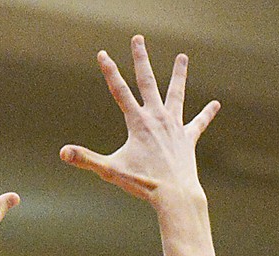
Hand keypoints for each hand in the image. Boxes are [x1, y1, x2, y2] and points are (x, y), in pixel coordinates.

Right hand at [59, 36, 219, 207]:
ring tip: (182, 57)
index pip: (119, 91)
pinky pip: (199, 123)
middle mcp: (157, 117)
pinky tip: (216, 104)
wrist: (175, 194)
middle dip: (141, 58)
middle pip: (148, 81)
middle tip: (138, 39)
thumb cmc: (143, 183)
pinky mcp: (188, 138)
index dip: (109, 71)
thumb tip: (62, 153)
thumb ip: (86, 159)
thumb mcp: (110, 170)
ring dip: (179, 75)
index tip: (103, 54)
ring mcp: (175, 126)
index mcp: (138, 122)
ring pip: (176, 93)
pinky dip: (207, 114)